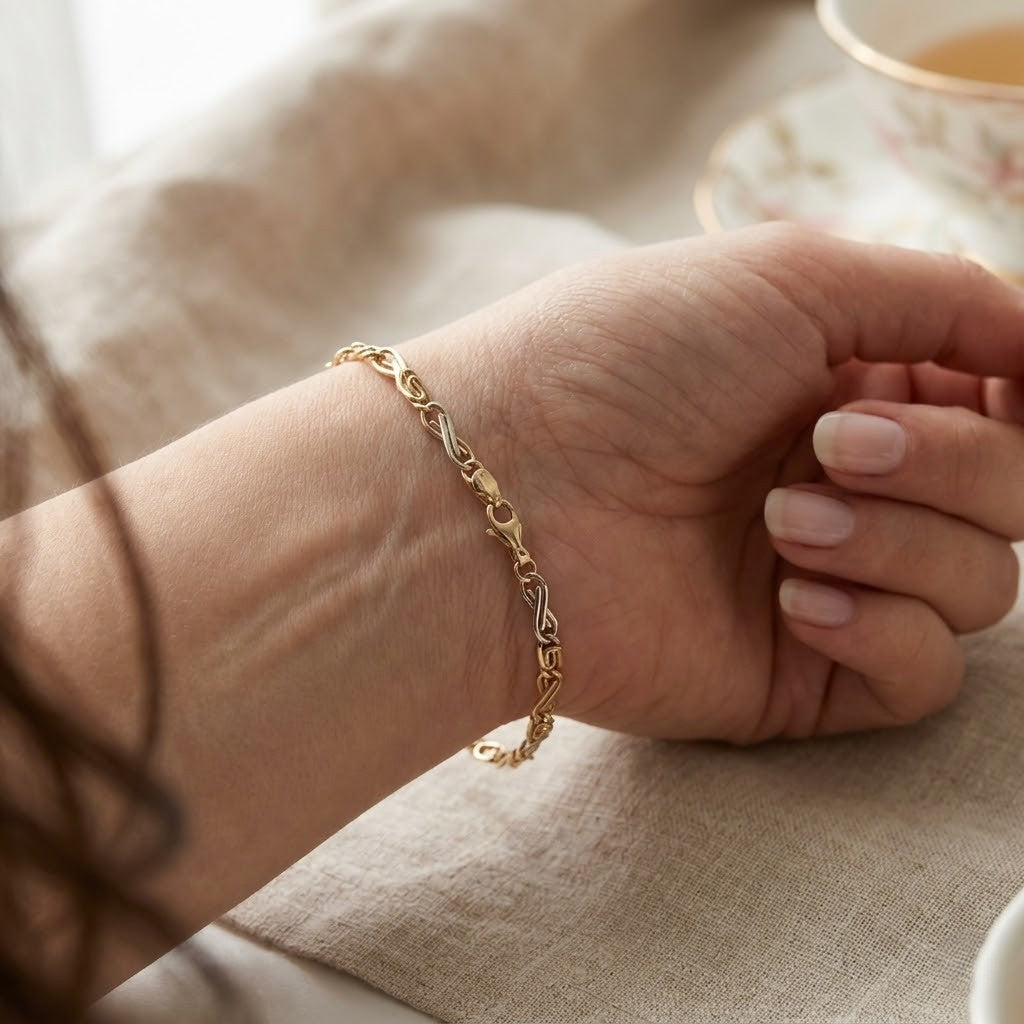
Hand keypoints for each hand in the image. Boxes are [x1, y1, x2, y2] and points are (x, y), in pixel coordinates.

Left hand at [438, 225, 1023, 741]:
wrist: (505, 493)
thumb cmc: (624, 362)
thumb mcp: (791, 276)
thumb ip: (942, 300)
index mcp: (841, 387)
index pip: (998, 404)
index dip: (1009, 400)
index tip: (986, 387)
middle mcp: (841, 483)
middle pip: (1010, 497)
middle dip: (951, 465)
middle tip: (825, 443)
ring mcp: (824, 580)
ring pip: (982, 585)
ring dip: (903, 542)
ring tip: (782, 519)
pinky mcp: (796, 673)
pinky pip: (922, 677)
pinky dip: (885, 631)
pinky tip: (794, 599)